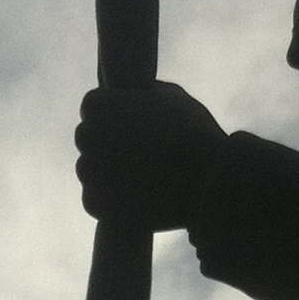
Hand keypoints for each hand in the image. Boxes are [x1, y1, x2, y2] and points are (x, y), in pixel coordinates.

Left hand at [75, 82, 226, 230]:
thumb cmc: (196, 134)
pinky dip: (110, 202)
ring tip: (142, 178)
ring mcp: (89, 172)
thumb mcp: (170, 97)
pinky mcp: (95, 204)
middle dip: (106, 144)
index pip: (92, 107)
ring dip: (107, 173)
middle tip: (137, 154)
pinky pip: (94, 200)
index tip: (133, 126)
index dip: (113, 115)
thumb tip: (128, 98)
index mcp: (100, 105)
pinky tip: (136, 198)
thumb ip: (140, 95)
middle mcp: (87, 136)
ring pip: (89, 171)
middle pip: (87, 138)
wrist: (211, 182)